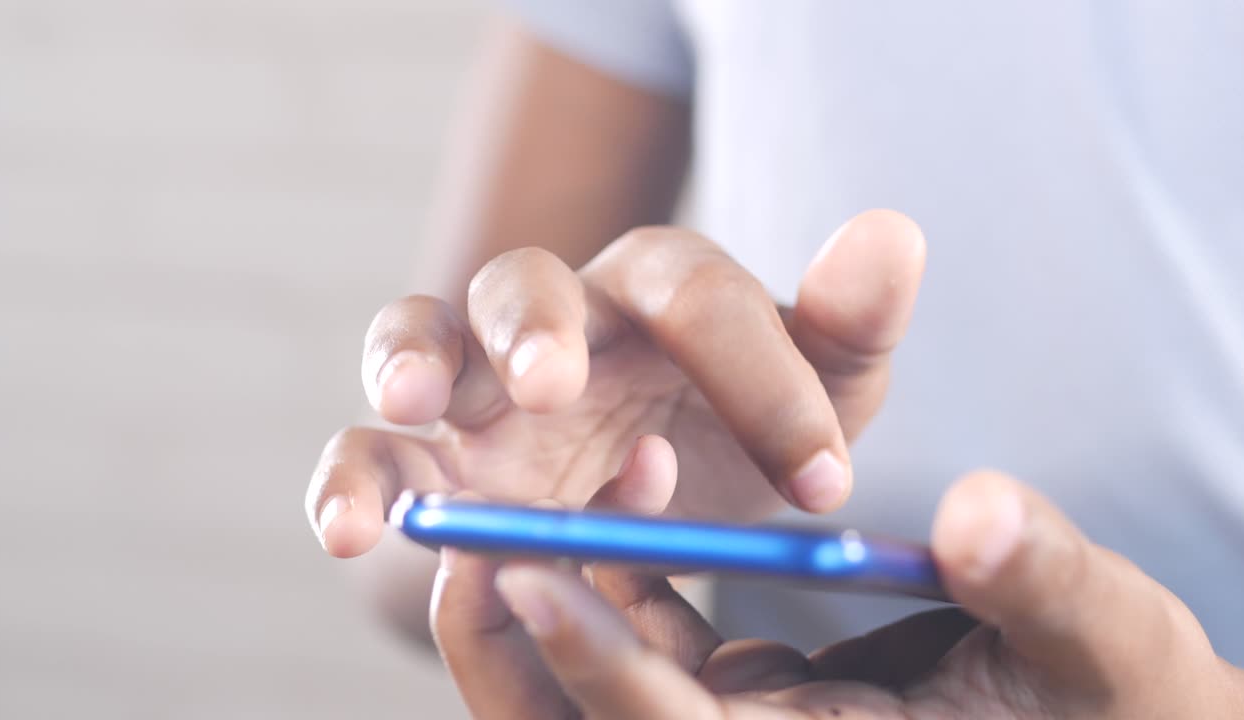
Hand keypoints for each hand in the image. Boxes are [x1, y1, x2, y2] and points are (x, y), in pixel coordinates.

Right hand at [305, 210, 925, 556]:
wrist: (688, 496)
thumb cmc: (751, 427)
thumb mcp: (825, 388)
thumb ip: (847, 323)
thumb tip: (894, 232)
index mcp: (660, 290)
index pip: (693, 292)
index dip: (758, 378)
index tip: (820, 485)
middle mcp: (563, 320)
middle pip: (524, 281)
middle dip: (533, 327)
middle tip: (555, 385)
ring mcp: (484, 387)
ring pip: (421, 340)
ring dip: (406, 367)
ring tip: (409, 411)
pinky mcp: (434, 460)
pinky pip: (372, 454)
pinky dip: (352, 480)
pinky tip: (349, 528)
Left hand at [433, 459, 1243, 718]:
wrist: (1114, 718)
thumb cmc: (1129, 699)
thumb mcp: (1113, 642)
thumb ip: (1045, 581)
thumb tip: (979, 511)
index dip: (604, 669)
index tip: (532, 571)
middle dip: (518, 654)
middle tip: (465, 540)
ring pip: (593, 699)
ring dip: (547, 605)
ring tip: (520, 501)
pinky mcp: (740, 700)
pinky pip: (644, 655)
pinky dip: (617, 584)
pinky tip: (631, 481)